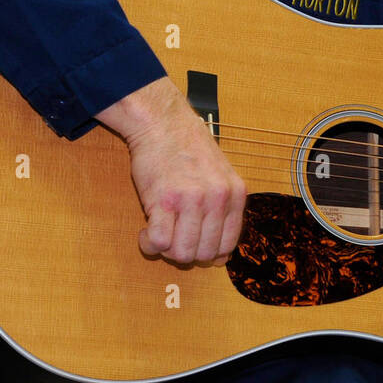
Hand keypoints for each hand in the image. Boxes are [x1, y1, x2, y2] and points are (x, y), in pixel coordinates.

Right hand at [97, 77, 247, 266]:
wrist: (163, 123)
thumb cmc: (188, 151)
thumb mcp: (221, 178)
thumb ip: (224, 213)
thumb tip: (221, 258)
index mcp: (236, 195)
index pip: (228, 246)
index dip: (208, 254)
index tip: (193, 245)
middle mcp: (219, 199)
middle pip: (204, 254)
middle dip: (185, 253)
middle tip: (172, 237)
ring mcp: (192, 200)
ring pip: (181, 253)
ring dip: (165, 251)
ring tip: (158, 234)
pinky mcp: (164, 200)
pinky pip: (159, 242)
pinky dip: (149, 244)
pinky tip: (146, 232)